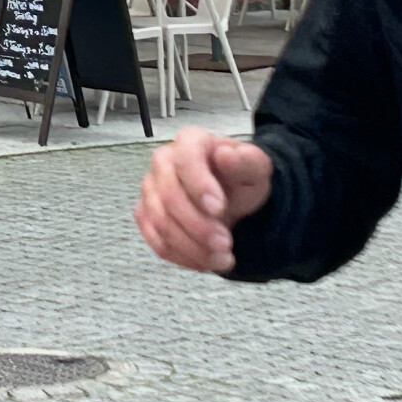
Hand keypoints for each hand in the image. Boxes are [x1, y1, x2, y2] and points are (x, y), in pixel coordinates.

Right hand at [135, 127, 273, 273]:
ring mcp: (150, 189)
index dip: (199, 185)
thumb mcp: (256, 168)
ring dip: (192, 246)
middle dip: (198, 225)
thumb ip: (246, 161)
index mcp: (190, 141)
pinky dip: (183, 256)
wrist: (233, 198)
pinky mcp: (146, 216)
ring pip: (161, 223)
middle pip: (169, 196)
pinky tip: (207, 261)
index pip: (185, 160)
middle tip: (226, 244)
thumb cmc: (241, 177)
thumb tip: (225, 154)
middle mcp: (163, 161)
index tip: (219, 209)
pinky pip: (157, 242)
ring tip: (223, 257)